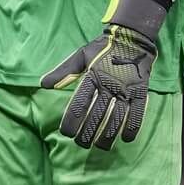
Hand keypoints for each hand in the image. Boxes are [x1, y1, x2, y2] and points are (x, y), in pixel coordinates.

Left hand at [39, 0, 168, 148]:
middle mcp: (109, 84)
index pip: (79, 103)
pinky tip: (125, 139)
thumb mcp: (80, 56)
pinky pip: (138, 112)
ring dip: (108, 135)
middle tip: (81, 144)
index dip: (72, 121)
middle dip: (88, 133)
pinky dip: (132, 127)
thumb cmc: (102, 49)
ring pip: (117, 117)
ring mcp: (126, 89)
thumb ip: (63, 72)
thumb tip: (43, 84)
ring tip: (100, 147)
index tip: (66, 133)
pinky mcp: (140, 91)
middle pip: (97, 115)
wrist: (131, 37)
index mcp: (93, 76)